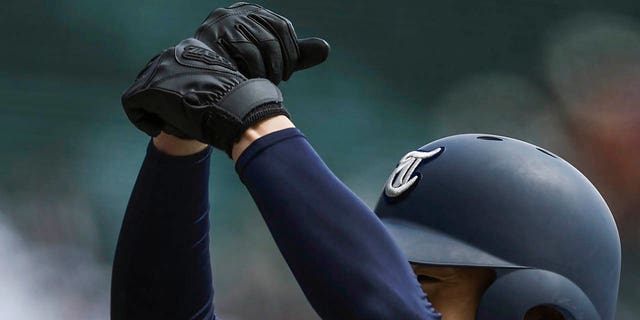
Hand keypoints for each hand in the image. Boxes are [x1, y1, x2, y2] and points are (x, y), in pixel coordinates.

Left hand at [122, 38, 287, 155]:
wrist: (237, 110)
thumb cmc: (233, 105)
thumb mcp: (216, 87)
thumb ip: (198, 85)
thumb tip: (181, 99)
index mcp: (191, 49)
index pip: (167, 68)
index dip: (169, 91)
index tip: (180, 108)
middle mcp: (172, 54)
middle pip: (150, 77)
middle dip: (155, 100)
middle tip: (168, 118)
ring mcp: (159, 70)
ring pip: (140, 91)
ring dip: (150, 110)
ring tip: (165, 125)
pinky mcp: (149, 89)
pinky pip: (131, 104)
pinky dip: (141, 120)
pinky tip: (157, 129)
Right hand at [195, 2, 329, 83]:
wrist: (202, 82)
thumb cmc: (240, 69)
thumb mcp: (273, 60)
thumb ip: (297, 54)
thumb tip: (326, 48)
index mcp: (254, 13)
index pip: (282, 27)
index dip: (292, 51)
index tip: (289, 71)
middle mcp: (239, 12)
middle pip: (274, 35)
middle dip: (282, 61)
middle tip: (279, 79)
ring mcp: (225, 21)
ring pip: (262, 44)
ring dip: (269, 69)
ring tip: (264, 81)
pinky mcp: (215, 34)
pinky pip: (247, 52)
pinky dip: (254, 70)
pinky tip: (250, 79)